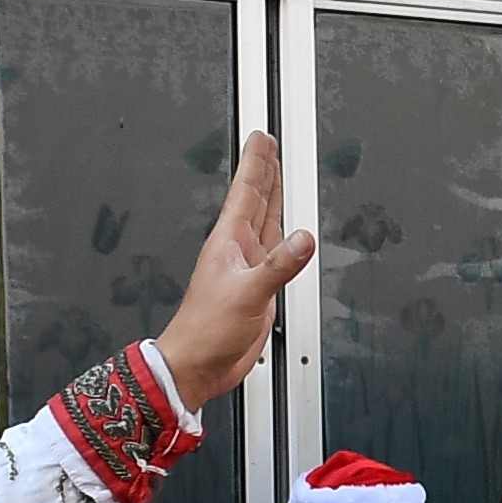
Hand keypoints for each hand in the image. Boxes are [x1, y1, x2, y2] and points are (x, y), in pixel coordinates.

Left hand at [152, 132, 316, 412]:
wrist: (197, 364)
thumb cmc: (205, 330)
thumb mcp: (246, 293)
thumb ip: (278, 266)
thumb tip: (304, 239)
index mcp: (228, 242)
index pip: (246, 192)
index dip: (256, 164)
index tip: (262, 138)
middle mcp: (237, 250)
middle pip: (256, 200)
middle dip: (265, 171)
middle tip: (269, 144)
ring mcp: (247, 268)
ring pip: (265, 222)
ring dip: (273, 198)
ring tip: (279, 174)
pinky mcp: (257, 288)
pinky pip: (276, 253)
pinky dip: (286, 239)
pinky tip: (291, 234)